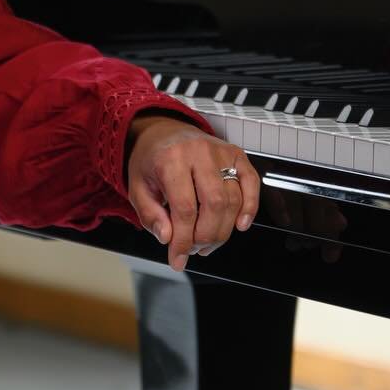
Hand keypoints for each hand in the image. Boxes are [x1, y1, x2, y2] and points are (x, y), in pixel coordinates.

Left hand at [125, 115, 260, 271]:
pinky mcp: (236, 153)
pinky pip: (252, 182)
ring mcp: (220, 151)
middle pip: (213, 205)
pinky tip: (239, 225)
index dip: (183, 240)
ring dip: (223, 230)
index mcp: (170, 159)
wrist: (163, 131)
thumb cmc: (151, 160)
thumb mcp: (137, 187)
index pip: (184, 208)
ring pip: (233, 199)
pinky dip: (250, 207)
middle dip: (205, 237)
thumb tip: (168, 237)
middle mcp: (198, 152)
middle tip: (193, 249)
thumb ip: (149, 215)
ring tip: (206, 242)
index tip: (178, 258)